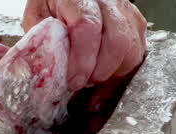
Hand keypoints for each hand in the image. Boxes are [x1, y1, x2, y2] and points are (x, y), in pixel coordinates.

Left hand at [23, 0, 146, 91]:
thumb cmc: (52, 7)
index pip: (87, 26)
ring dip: (113, 73)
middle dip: (100, 71)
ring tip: (92, 79)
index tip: (74, 81)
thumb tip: (45, 74)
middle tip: (83, 84)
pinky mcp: (135, 22)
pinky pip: (138, 52)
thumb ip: (41, 43)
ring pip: (132, 48)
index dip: (82, 59)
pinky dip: (122, 72)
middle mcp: (107, 0)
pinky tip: (105, 78)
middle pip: (117, 40)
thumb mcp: (37, 20)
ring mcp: (125, 10)